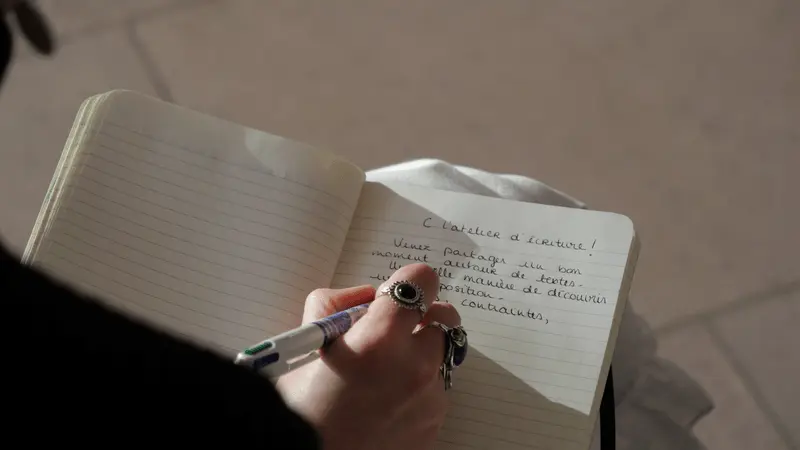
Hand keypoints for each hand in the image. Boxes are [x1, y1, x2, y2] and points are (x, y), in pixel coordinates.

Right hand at [276, 264, 460, 449]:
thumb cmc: (299, 407)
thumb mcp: (305, 342)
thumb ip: (335, 306)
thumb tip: (367, 297)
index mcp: (379, 340)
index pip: (421, 281)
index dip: (407, 282)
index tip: (394, 293)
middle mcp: (414, 366)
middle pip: (441, 316)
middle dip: (417, 318)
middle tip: (389, 333)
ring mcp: (430, 399)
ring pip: (438, 356)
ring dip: (417, 355)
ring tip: (381, 376)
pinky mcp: (435, 424)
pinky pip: (435, 391)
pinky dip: (417, 388)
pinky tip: (385, 403)